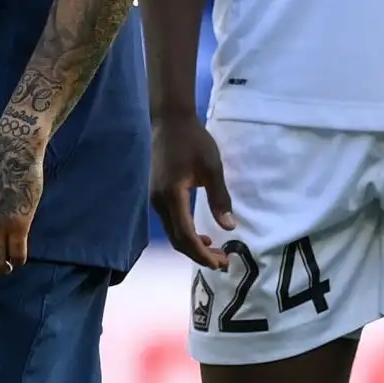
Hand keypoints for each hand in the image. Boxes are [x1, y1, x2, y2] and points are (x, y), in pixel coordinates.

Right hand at [149, 113, 235, 269]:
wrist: (170, 119)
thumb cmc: (193, 141)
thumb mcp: (212, 168)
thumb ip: (219, 199)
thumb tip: (229, 227)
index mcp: (172, 196)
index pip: (185, 235)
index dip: (202, 254)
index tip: (221, 263)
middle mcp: (158, 201)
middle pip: (176, 239)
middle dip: (198, 254)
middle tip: (221, 261)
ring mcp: (154, 197)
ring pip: (171, 232)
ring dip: (191, 245)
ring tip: (214, 249)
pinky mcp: (156, 193)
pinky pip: (169, 221)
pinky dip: (184, 232)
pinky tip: (199, 233)